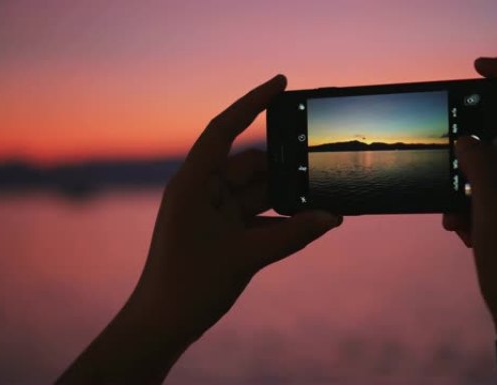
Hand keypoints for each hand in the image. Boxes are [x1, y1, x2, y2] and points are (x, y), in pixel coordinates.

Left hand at [138, 74, 341, 339]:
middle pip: (250, 166)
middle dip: (284, 169)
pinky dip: (279, 219)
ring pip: (257, 192)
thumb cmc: (190, 286)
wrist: (163, 325)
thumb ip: (293, 234)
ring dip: (285, 198)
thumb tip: (333, 217)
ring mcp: (211, 211)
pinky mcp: (221, 231)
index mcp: (193, 183)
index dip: (252, 103)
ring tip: (321, 203)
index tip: (281, 83)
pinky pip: (257, 215)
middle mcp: (201, 191)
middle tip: (321, 170)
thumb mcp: (248, 256)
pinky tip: (308, 224)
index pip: (224, 130)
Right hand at [443, 56, 496, 336]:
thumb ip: (481, 164)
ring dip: (466, 185)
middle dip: (472, 149)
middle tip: (448, 167)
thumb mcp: (494, 209)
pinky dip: (472, 206)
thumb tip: (467, 140)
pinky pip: (495, 196)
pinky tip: (461, 230)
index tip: (478, 69)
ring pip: (496, 169)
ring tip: (454, 215)